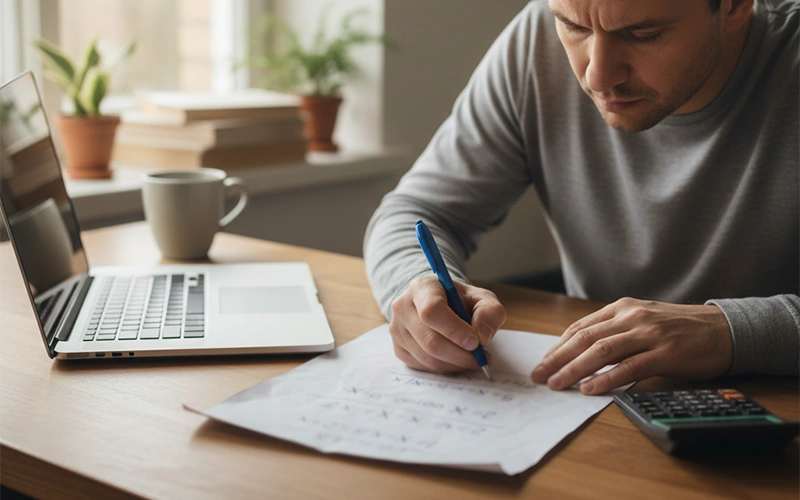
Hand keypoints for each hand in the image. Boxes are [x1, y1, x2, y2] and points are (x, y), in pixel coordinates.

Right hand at [389, 275, 506, 371]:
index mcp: (422, 288)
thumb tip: (482, 337)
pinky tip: (457, 360)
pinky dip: (445, 368)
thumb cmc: (460, 301)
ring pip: (427, 357)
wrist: (439, 304)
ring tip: (473, 359)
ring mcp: (397, 329)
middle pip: (430, 340)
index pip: (432, 311)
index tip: (475, 342)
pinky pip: (423, 366)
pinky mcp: (398, 348)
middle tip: (481, 358)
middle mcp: (403, 307)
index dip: (454, 330)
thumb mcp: (481, 298)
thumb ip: (490, 313)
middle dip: (460, 355)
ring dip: (455, 364)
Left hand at [531, 298, 733, 394]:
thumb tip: (579, 354)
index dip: (558, 346)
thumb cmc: (679, 328)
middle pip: (585, 338)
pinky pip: (630, 367)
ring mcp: (649, 333)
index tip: (543, 363)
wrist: (723, 329)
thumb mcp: (642, 320)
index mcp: (622, 307)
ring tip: (558, 384)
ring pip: (602, 351)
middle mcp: (632, 316)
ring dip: (575, 369)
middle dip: (558, 358)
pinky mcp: (666, 352)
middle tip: (540, 376)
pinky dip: (608, 379)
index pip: (580, 327)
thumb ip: (614, 332)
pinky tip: (591, 388)